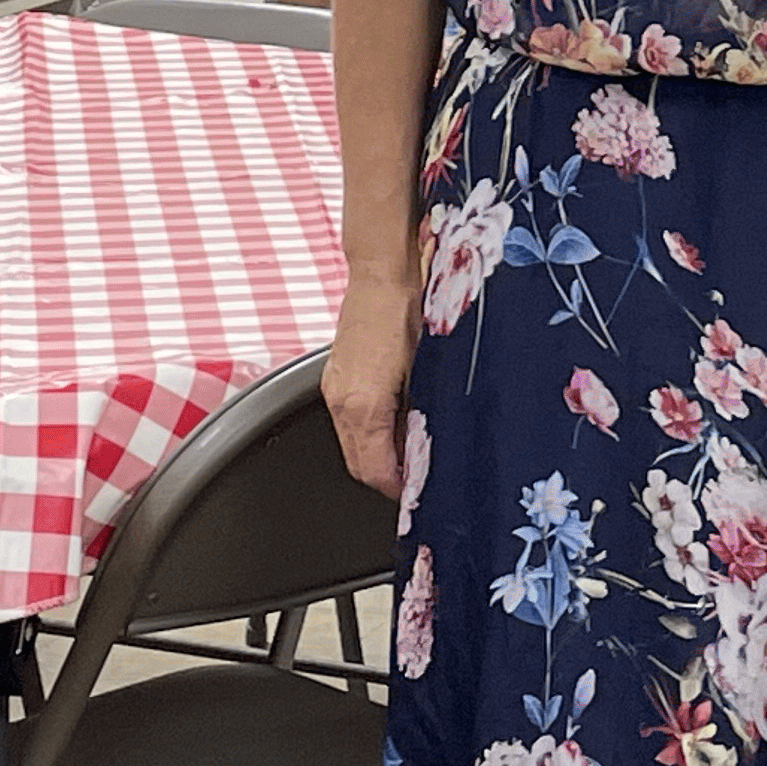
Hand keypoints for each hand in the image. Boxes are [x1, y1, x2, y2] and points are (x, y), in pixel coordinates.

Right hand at [324, 271, 423, 501]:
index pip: (374, 471)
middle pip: (358, 464)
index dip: (399, 488)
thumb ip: (424, 415)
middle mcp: (341, 400)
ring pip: (351, 443)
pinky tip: (396, 418)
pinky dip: (370, 430)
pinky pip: (348, 420)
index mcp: (364, 405)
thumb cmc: (409, 310)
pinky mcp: (335, 376)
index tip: (419, 492)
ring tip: (412, 447)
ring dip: (378, 453)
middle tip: (418, 476)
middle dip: (387, 477)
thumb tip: (432, 445)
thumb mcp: (429, 370)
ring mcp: (334, 388)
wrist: (381, 274)